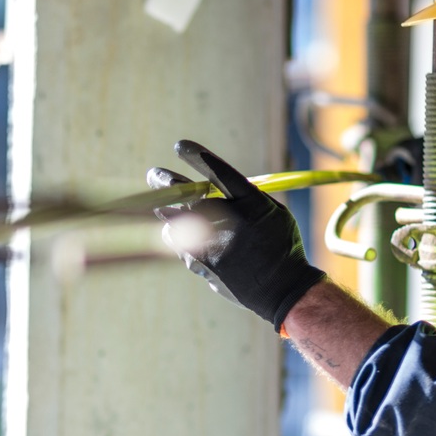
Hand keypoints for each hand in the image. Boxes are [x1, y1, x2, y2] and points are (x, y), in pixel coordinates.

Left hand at [148, 139, 323, 327]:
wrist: (282, 289)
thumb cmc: (279, 244)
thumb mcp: (272, 212)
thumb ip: (243, 195)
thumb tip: (207, 181)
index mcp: (252, 206)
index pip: (219, 173)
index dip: (197, 156)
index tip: (180, 145)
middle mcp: (231, 224)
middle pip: (189, 195)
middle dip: (166, 181)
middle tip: (153, 174)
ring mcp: (213, 246)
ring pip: (175, 221)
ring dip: (166, 210)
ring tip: (160, 203)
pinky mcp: (202, 265)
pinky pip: (179, 244)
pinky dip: (178, 237)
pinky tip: (182, 235)